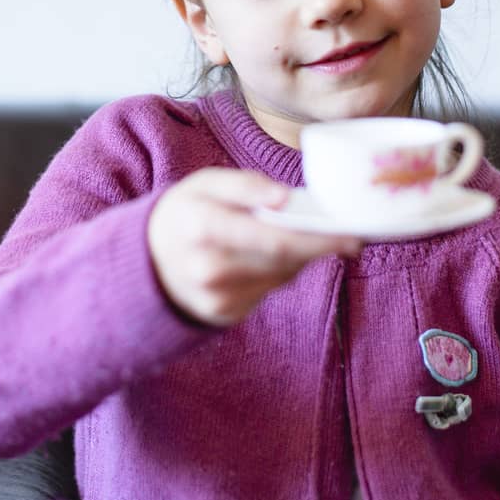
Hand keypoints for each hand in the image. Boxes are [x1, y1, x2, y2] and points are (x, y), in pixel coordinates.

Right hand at [147, 167, 362, 327]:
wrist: (147, 260)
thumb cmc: (186, 212)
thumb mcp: (206, 183)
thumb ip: (244, 184)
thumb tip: (284, 198)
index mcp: (201, 226)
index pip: (273, 239)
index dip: (317, 240)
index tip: (352, 236)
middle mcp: (207, 267)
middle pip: (282, 261)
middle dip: (319, 248)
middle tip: (349, 238)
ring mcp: (214, 297)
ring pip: (280, 277)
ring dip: (299, 258)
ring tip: (298, 239)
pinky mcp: (222, 315)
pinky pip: (267, 291)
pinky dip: (279, 273)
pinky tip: (270, 258)